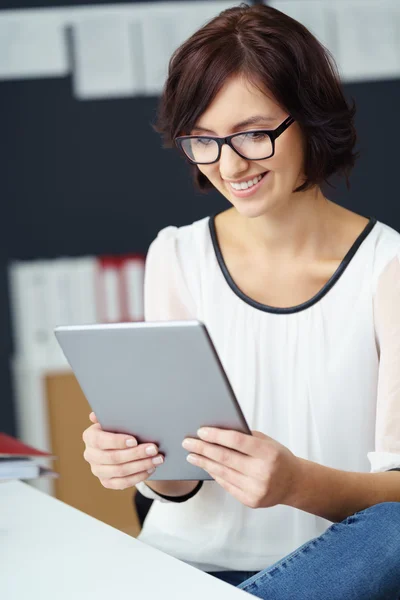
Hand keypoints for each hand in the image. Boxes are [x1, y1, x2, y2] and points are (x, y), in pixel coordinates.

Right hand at [82, 412, 163, 489]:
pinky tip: (151, 468)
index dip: (117, 441)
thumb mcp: (115, 419)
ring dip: (142, 465)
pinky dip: (138, 476)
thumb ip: (110, 415)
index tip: (134, 440)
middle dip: (136, 454)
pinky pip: (122, 483)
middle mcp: (90, 455)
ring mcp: (97, 470)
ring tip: (158, 459)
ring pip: (120, 471)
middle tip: (154, 449)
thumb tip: (94, 415)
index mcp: (90, 436)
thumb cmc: (120, 427)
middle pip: (113, 457)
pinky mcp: (106, 482)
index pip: (100, 440)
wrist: (121, 444)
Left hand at [182, 428, 299, 508]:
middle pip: (225, 458)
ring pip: (222, 473)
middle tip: (187, 442)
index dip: (217, 435)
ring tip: (191, 455)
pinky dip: (214, 474)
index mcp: (268, 453)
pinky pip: (227, 485)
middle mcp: (262, 472)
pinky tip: (206, 466)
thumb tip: (216, 431)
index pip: (236, 441)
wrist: (294, 483)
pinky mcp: (250, 501)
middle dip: (203, 448)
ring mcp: (256, 489)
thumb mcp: (267, 442)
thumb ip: (245, 437)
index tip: (201, 431)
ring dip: (204, 462)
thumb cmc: (277, 457)